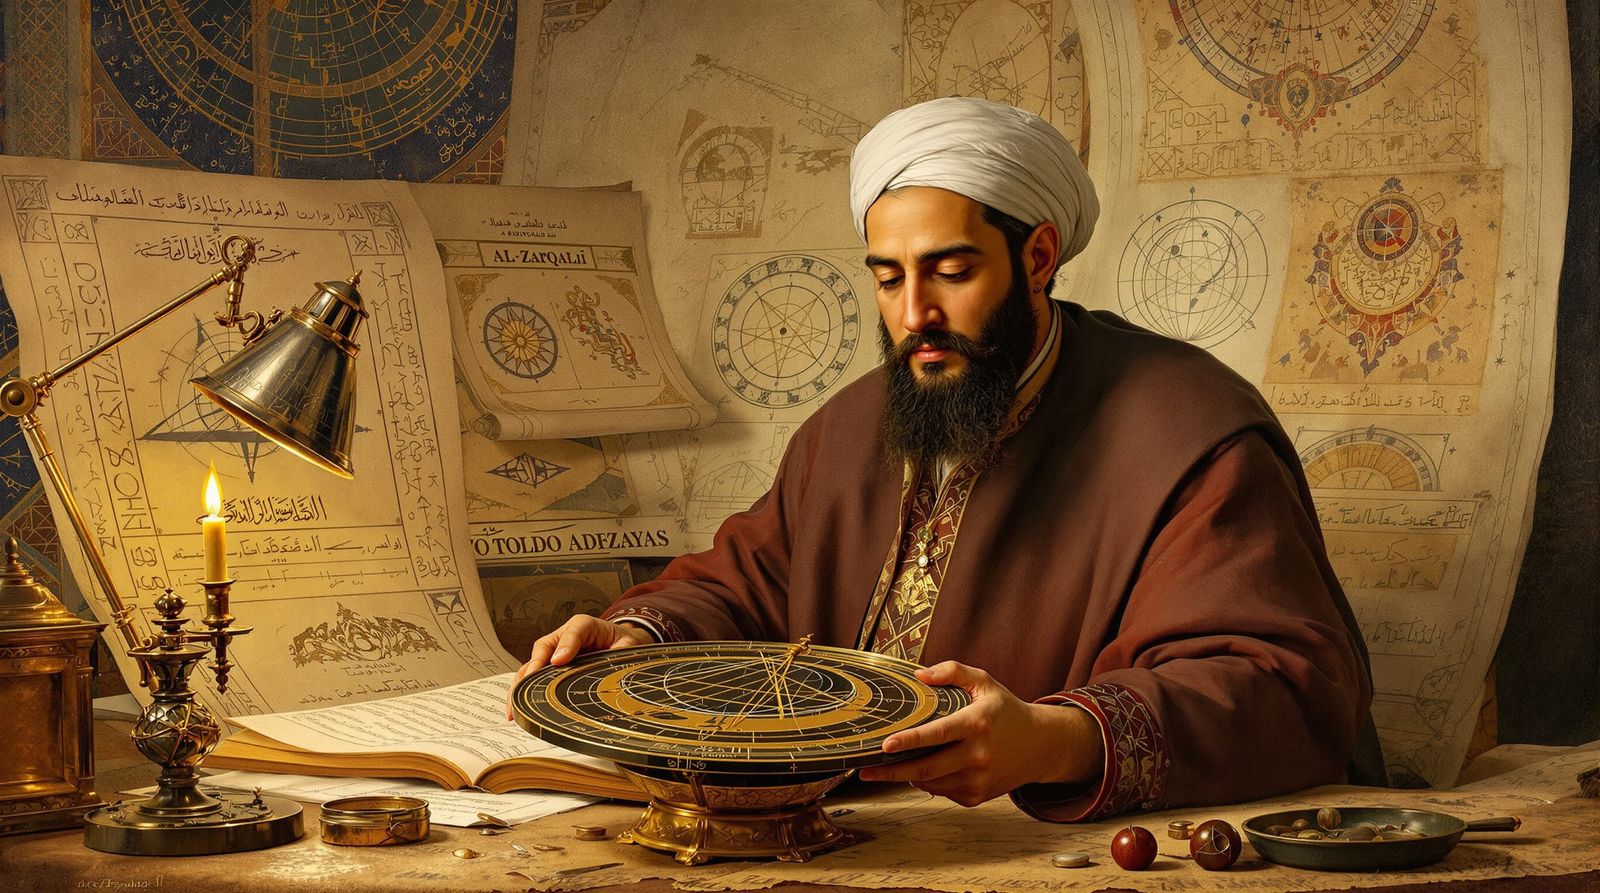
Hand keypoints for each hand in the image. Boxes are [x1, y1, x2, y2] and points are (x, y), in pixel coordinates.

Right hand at [505, 615, 653, 719]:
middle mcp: (563, 637)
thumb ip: (620, 651)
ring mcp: (552, 652)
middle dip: (533, 669)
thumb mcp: (627, 644)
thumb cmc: (621, 643)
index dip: (566, 645)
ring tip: (514, 707)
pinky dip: (522, 693)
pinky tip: (516, 709)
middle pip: (543, 648)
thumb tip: (609, 662)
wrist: (619, 643)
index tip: (559, 661)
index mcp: (584, 626)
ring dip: (520, 686)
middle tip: (527, 688)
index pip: (574, 631)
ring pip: (531, 665)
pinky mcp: (548, 667)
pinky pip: (532, 678)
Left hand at [856, 660, 1103, 806]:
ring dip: (906, 776)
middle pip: (926, 768)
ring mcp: (977, 779)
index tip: (885, 744)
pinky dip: (927, 782)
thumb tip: (919, 674)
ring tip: (888, 768)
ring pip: (930, 782)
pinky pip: (941, 791)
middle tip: (865, 770)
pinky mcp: (976, 796)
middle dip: (891, 771)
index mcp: (976, 723)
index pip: (937, 734)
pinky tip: (922, 770)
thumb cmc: (1007, 711)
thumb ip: (952, 671)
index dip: (909, 741)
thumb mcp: (984, 682)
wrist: (1040, 746)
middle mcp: (977, 755)